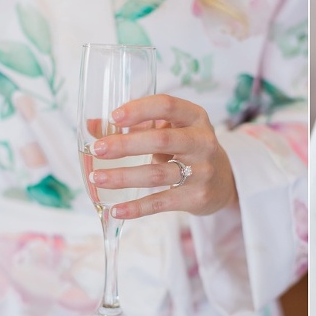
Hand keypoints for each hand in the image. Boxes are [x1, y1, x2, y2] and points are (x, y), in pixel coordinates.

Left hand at [87, 94, 237, 218]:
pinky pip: (162, 202)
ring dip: (124, 176)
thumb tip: (92, 126)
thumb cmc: (187, 148)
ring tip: (98, 178)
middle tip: (98, 149)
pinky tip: (116, 209)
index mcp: (195, 117)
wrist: (223, 181)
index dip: (139, 109)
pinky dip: (137, 207)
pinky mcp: (196, 197)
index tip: (114, 116)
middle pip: (161, 140)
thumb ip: (135, 126)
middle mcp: (202, 142)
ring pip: (158, 173)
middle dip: (126, 144)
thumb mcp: (170, 130)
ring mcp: (202, 171)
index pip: (167, 105)